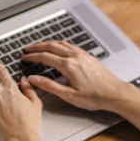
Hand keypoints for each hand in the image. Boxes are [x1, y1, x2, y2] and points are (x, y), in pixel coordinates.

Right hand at [22, 41, 139, 112]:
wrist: (115, 93)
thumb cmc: (95, 97)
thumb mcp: (69, 96)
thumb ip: (50, 86)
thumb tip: (34, 80)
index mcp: (68, 66)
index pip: (45, 57)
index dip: (32, 57)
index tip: (24, 58)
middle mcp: (75, 57)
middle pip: (51, 46)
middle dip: (37, 46)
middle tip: (27, 49)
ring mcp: (82, 55)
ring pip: (61, 43)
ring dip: (48, 43)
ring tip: (39, 46)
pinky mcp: (88, 56)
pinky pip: (70, 46)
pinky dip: (59, 44)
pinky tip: (58, 48)